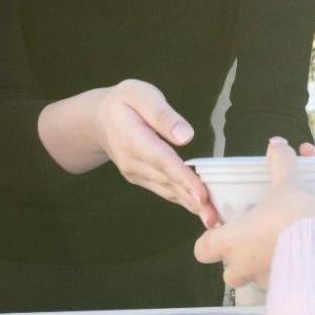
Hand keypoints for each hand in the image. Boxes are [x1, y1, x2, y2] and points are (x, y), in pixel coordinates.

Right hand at [92, 80, 215, 226]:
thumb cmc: (125, 101)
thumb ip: (163, 115)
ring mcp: (136, 173)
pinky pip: (165, 190)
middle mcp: (133, 162)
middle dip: (193, 201)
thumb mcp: (141, 94)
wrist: (99, 119)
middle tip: (216, 219)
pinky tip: (201, 209)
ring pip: (168, 191)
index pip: (163, 161)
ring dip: (191, 206)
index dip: (183, 179)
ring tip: (214, 219)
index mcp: (133, 139)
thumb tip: (186, 136)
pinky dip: (183, 200)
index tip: (202, 196)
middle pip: (168, 182)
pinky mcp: (141, 179)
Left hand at [193, 138, 314, 290]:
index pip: (203, 249)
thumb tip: (278, 144)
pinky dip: (289, 268)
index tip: (223, 227)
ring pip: (256, 277)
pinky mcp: (288, 287)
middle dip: (239, 258)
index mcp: (232, 241)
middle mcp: (244, 266)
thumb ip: (281, 163)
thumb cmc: (293, 217)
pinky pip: (282, 280)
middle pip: (229, 273)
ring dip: (265, 262)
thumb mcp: (288, 183)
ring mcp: (265, 280)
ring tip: (285, 241)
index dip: (210, 239)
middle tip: (255, 238)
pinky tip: (304, 251)